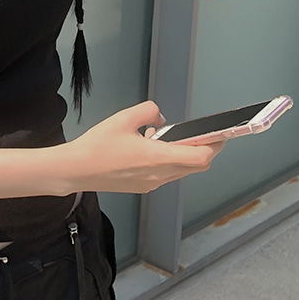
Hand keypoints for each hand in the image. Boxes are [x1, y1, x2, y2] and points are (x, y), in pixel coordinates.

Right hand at [89, 100, 234, 194]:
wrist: (76, 170)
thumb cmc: (99, 144)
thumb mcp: (125, 117)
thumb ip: (149, 111)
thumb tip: (160, 119)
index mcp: (158, 158)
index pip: (199, 158)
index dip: (214, 146)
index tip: (222, 135)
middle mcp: (159, 176)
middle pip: (195, 167)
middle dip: (205, 151)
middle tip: (208, 135)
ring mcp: (151, 184)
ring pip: (181, 172)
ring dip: (187, 157)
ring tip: (179, 138)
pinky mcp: (142, 187)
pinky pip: (167, 175)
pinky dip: (171, 161)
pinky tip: (155, 148)